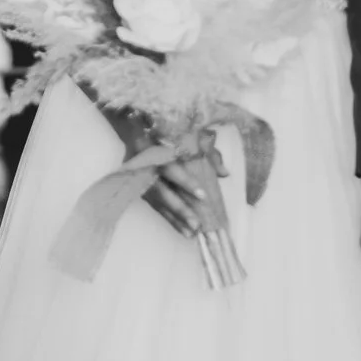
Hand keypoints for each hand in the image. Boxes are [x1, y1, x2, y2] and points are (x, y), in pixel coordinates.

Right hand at [104, 108, 226, 241]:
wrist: (135, 127)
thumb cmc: (169, 133)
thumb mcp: (193, 136)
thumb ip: (210, 154)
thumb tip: (225, 174)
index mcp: (158, 151)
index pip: (172, 169)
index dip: (187, 182)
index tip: (203, 195)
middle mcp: (147, 168)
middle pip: (163, 192)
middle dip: (180, 209)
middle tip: (198, 224)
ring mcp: (142, 180)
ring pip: (159, 203)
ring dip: (175, 219)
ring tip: (192, 233)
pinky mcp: (141, 189)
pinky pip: (157, 207)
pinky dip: (170, 219)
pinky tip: (183, 230)